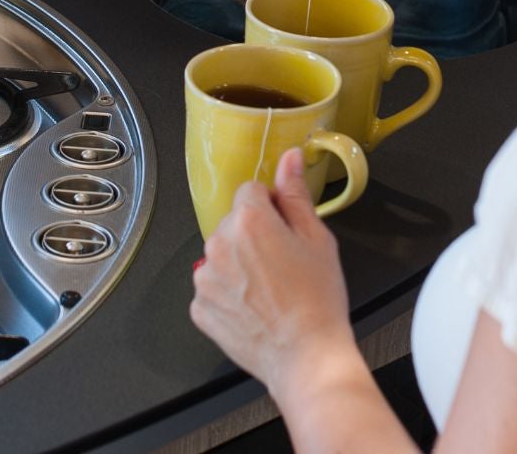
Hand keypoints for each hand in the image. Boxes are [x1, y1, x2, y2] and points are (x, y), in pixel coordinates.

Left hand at [190, 148, 355, 394]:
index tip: (286, 230)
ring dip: (239, 264)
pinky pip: (212, 287)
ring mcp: (205, 278)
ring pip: (222, 255)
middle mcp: (218, 244)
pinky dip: (228, 294)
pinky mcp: (199, 307)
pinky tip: (254, 307)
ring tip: (270, 290)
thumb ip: (296, 194)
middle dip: (254, 236)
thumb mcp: (317, 239)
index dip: (272, 208)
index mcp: (249, 220)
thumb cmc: (317, 301)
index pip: (251, 191)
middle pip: (234, 223)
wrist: (305, 356)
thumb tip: (289, 159)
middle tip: (284, 264)